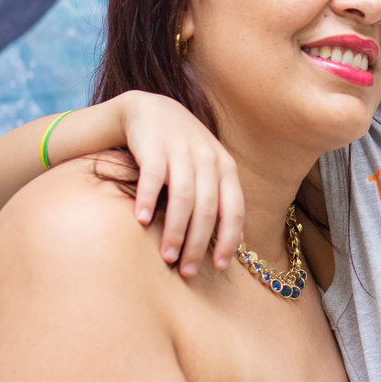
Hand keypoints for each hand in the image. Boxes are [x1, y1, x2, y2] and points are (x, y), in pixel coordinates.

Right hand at [118, 91, 244, 275]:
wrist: (150, 110)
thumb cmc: (183, 150)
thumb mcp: (210, 169)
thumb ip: (224, 199)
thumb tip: (241, 239)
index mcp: (226, 168)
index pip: (235, 209)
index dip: (229, 239)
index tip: (218, 267)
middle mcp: (208, 159)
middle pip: (208, 209)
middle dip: (199, 243)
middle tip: (187, 271)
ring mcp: (181, 151)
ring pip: (183, 197)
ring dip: (175, 230)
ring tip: (167, 256)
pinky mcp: (153, 146)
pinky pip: (152, 177)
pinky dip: (147, 199)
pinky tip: (140, 221)